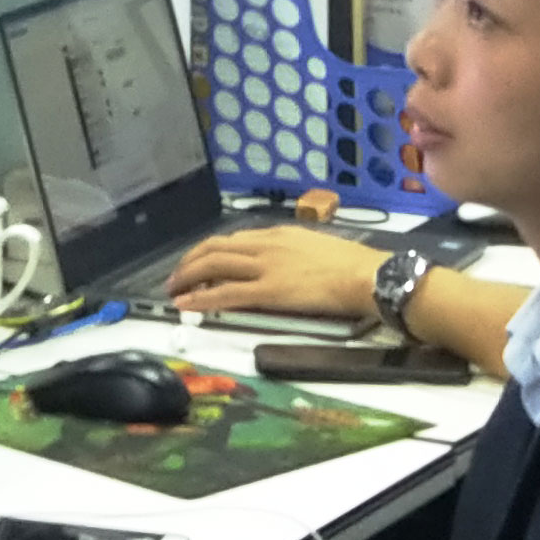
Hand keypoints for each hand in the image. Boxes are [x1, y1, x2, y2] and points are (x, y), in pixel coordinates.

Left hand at [165, 225, 382, 323]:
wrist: (365, 274)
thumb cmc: (351, 265)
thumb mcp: (315, 247)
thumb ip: (292, 252)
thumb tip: (280, 264)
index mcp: (278, 234)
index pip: (233, 239)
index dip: (209, 251)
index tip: (198, 263)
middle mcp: (266, 245)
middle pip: (215, 248)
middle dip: (190, 262)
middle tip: (175, 277)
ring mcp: (265, 267)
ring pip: (214, 266)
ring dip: (188, 277)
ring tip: (173, 290)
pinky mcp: (268, 291)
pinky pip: (226, 294)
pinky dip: (201, 298)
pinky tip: (186, 305)